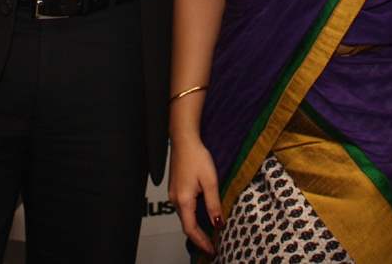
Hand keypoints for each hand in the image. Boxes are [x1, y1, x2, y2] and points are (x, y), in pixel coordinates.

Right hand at [169, 133, 222, 255]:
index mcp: (183, 200)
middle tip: (212, 246)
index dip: (202, 242)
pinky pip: (184, 207)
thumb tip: (218, 223)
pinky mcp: (176, 188)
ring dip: (196, 227)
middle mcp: (175, 199)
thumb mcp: (210, 181)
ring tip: (209, 235)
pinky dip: (192, 216)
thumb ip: (213, 204)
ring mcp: (174, 193)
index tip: (212, 250)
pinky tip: (201, 216)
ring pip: (185, 216)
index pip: (191, 229)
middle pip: (186, 225)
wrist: (184, 140)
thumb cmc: (196, 157)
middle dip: (199, 237)